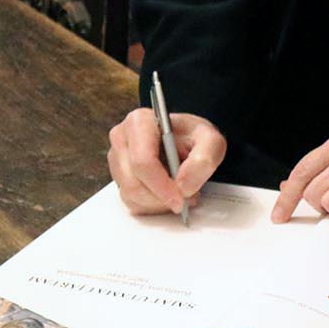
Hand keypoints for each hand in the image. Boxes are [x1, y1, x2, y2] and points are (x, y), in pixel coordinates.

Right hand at [107, 108, 226, 215]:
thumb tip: (183, 185)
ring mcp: (117, 160)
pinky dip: (153, 205)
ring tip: (180, 192)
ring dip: (159, 202)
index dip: (161, 185)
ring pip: (131, 195)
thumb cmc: (194, 137)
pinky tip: (168, 194)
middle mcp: (122, 139)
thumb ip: (205, 159)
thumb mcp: (211, 141)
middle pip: (134, 183)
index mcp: (140, 122)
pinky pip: (131, 202)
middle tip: (186, 197)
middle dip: (162, 197)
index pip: (142, 161)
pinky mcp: (119, 178)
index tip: (179, 197)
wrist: (188, 142)